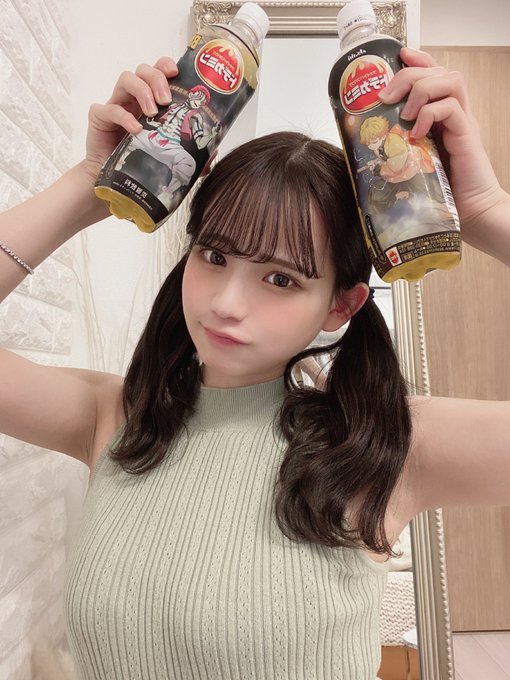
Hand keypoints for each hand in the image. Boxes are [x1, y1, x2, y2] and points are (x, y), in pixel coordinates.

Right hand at [82, 57, 178, 181]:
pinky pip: (109, 108)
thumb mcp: (170, 157)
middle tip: (166, 100)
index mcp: (151, 101)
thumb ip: (190, 152)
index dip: (165, 66)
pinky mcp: (99, 118)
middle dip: (157, 79)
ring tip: (152, 112)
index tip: (176, 72)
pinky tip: (136, 129)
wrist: (116, 184)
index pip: (158, 71)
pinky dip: (123, 116)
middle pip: (143, 70)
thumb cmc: (142, 164)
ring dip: (142, 91)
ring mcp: (115, 105)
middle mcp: (133, 98)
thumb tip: (213, 153)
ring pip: (125, 79)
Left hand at [378, 48, 502, 232]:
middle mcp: (453, 114)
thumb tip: (360, 150)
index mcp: (440, 117)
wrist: (471, 213)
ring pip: (450, 81)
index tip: (396, 57)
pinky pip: (452, 108)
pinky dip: (430, 113)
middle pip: (438, 72)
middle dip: (408, 76)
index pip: (433, 75)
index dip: (416, 61)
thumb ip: (396, 150)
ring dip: (421, 90)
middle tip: (386, 96)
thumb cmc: (439, 193)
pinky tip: (417, 130)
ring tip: (404, 112)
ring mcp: (462, 123)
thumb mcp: (411, 166)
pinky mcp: (466, 135)